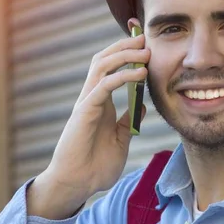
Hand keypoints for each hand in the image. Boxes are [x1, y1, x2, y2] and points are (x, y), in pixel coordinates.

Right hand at [27, 34, 148, 218]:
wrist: (77, 184)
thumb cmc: (95, 166)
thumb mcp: (120, 140)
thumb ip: (129, 121)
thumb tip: (142, 105)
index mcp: (101, 103)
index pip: (111, 69)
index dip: (125, 54)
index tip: (146, 46)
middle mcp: (92, 98)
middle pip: (103, 60)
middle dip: (123, 46)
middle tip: (144, 38)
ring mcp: (86, 103)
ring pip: (101, 67)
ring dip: (123, 55)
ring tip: (145, 51)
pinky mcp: (84, 112)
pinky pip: (102, 87)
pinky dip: (121, 76)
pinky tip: (139, 74)